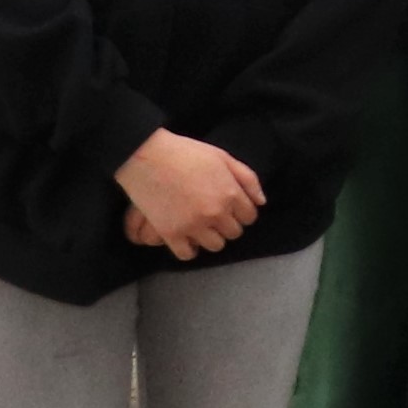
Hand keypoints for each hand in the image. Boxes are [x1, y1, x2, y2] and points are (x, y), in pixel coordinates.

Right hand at [113, 128, 260, 259]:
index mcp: (231, 194)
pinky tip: (186, 239)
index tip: (231, 209)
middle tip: (214, 216)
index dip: (241, 213)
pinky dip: (189, 249)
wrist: (146, 156)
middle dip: (227, 225)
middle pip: (233, 233)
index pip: (249, 217)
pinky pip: (187, 254)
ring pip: (215, 246)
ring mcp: (193, 225)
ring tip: (201, 227)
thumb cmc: (186, 153)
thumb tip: (261, 202)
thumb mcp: (224, 158)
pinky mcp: (170, 233)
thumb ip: (247, 180)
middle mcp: (216, 213)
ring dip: (210, 237)